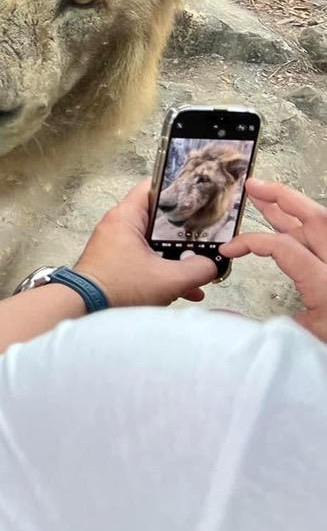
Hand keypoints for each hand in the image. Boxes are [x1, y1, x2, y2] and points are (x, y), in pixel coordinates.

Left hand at [73, 181, 218, 306]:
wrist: (84, 310)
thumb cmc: (117, 288)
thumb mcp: (169, 279)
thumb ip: (199, 269)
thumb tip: (213, 265)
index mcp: (125, 218)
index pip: (153, 188)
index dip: (179, 190)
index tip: (200, 197)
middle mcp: (118, 228)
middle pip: (159, 220)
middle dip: (185, 233)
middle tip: (207, 239)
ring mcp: (116, 247)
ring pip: (155, 245)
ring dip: (178, 258)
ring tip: (201, 271)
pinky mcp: (116, 265)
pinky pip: (146, 262)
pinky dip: (164, 272)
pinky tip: (186, 290)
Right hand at [222, 180, 326, 341]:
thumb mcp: (299, 344)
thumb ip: (257, 328)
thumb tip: (216, 318)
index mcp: (326, 285)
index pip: (285, 247)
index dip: (252, 242)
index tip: (229, 249)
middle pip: (315, 220)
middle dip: (282, 198)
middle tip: (253, 186)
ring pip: (323, 225)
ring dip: (294, 207)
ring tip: (267, 194)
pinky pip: (325, 238)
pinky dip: (309, 225)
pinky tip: (295, 222)